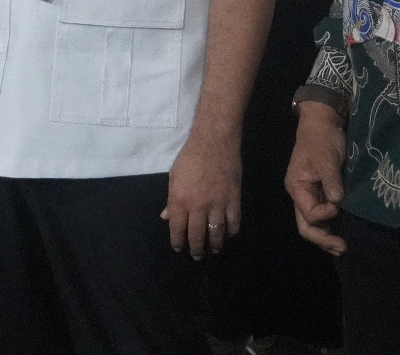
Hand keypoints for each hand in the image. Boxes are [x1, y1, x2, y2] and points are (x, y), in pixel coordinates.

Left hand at [163, 130, 241, 258]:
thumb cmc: (190, 158)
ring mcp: (217, 204)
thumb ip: (171, 199)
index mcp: (180, 199)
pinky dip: (231, 232)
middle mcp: (198, 205)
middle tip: (196, 256)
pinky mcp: (233, 200)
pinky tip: (228, 236)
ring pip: (216, 233)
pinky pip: (234, 223)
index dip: (177, 241)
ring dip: (214, 245)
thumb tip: (166, 217)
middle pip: (196, 235)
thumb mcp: (174, 177)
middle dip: (196, 248)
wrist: (214, 143)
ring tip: (213, 251)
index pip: (177, 228)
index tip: (179, 248)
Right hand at [284, 102, 347, 255]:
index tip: (339, 206)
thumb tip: (337, 202)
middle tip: (344, 248)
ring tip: (344, 247)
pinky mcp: (321, 193)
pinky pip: (322, 217)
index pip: (308, 213)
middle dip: (323, 239)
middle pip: (306, 226)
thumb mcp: (326, 157)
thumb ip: (330, 180)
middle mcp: (301, 195)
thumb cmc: (322, 139)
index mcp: (296, 186)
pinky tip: (342, 234)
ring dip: (327, 237)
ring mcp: (310, 195)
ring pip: (313, 225)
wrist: (323, 123)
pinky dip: (331, 228)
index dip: (324, 215)